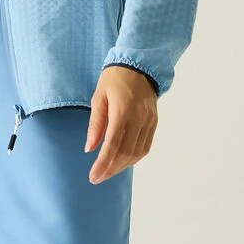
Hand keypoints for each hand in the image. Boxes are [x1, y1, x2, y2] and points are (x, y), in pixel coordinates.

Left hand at [85, 65, 156, 182]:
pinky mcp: (154, 122)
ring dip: (122, 166)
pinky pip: (145, 146)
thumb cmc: (114, 79)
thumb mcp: (98, 97)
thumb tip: (89, 148)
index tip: (93, 177)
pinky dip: (133, 158)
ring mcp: (149, 121)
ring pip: (137, 152)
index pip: (113, 144)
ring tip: (108, 172)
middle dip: (111, 169)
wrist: (139, 65)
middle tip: (97, 178)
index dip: (103, 164)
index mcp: (123, 110)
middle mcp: (139, 118)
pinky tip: (122, 162)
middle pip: (126, 152)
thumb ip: (95, 124)